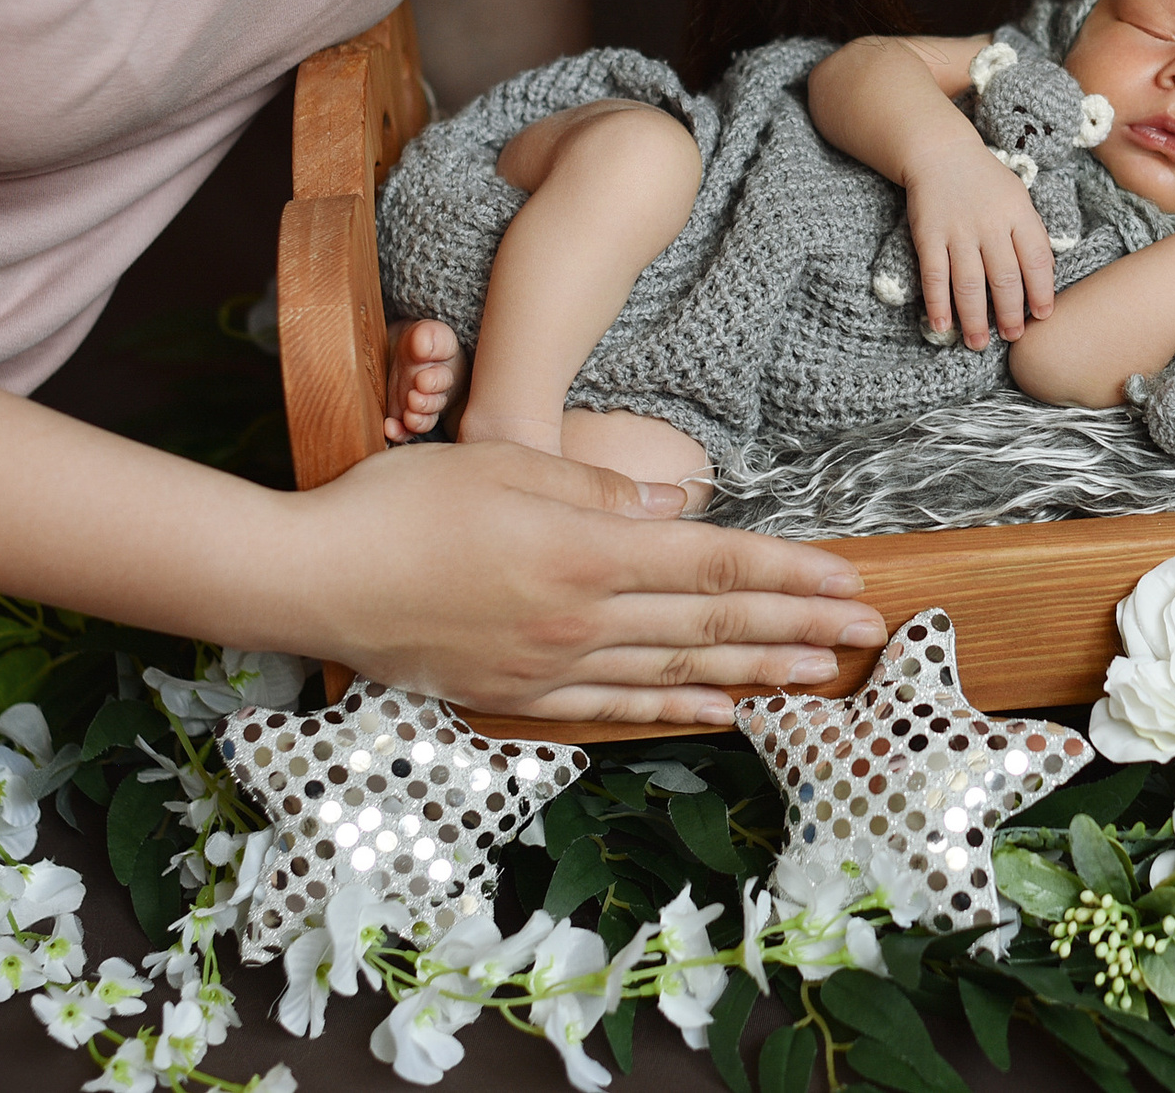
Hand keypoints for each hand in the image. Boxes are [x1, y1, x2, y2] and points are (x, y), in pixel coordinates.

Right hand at [290, 439, 886, 723]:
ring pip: (676, 672)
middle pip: (712, 624)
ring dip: (755, 673)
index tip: (850, 579)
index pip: (714, 563)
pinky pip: (615, 705)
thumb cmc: (399, 502)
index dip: (790, 574)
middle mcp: (580, 617)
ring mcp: (550, 664)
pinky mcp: (516, 693)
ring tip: (818, 676)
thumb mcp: (507, 464)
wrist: (307, 578)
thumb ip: (601, 489)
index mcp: (584, 550)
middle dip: (798, 626)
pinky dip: (676, 708)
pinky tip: (722, 710)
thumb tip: (683, 508)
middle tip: (867, 632)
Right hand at [902, 139, 1055, 348]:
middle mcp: (990, 224)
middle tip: (1012, 336)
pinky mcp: (928, 236)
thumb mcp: (1019, 199)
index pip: (1036, 259)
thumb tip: (1044, 279)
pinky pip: (934, 276)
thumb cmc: (987, 182)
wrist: (941, 153)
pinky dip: (938, 304)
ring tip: (979, 343)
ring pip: (969, 284)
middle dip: (1010, 312)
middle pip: (1004, 278)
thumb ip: (1031, 235)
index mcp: (1019, 215)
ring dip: (975, 318)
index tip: (1043, 316)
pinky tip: (943, 326)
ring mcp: (958, 231)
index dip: (1042, 291)